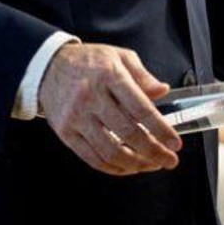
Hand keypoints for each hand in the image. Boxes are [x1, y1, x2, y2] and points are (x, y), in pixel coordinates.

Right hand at [38, 43, 182, 175]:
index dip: (160, 128)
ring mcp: (76, 116)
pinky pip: (91, 158)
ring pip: (110, 151)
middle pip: (127, 133)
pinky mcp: (65, 132)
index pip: (140, 108)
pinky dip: (113, 168)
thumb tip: (163, 91)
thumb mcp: (119, 57)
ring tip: (152, 165)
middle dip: (153, 151)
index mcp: (109, 75)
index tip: (175, 142)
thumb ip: (142, 75)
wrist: (48, 67)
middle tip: (169, 159)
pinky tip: (128, 167)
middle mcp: (91, 97)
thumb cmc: (88, 62)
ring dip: (136, 164)